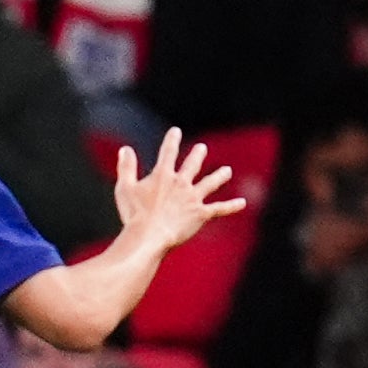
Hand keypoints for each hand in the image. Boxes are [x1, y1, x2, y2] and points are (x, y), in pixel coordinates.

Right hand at [115, 129, 243, 254]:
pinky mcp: (201, 214)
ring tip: (227, 171)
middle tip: (202, 148)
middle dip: (197, 155)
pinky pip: (219, 209)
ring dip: (219, 177)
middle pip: (192, 165)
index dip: (172, 140)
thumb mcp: (125, 188)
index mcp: (163, 175)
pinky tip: (242, 203)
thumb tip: (125, 149)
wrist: (150, 235)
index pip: (167, 152)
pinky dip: (231, 206)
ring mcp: (193, 198)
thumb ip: (126, 167)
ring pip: (210, 184)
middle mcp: (181, 183)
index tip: (176, 131)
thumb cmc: (134, 214)